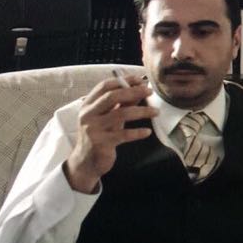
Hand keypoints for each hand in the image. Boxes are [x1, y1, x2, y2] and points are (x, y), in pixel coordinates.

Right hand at [64, 75, 158, 192]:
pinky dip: (137, 132)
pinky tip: (147, 132)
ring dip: (142, 111)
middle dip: (133, 91)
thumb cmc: (100, 136)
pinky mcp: (101, 143)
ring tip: (156, 112)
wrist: (86, 162)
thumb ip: (121, 105)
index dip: (123, 81)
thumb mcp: (108, 118)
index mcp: (88, 105)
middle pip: (112, 96)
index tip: (140, 79)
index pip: (104, 86)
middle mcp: (88, 115)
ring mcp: (93, 129)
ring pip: (121, 114)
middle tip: (149, 92)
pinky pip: (123, 134)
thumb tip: (140, 90)